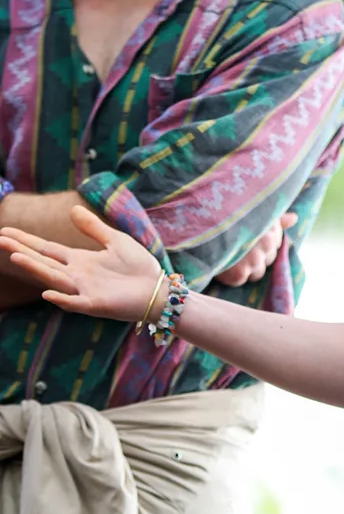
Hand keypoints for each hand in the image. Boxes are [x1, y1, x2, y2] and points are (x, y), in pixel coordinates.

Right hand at [0, 206, 159, 321]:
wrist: (157, 289)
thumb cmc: (138, 267)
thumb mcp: (115, 240)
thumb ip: (93, 228)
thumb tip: (72, 209)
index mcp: (80, 260)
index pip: (46, 249)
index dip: (26, 241)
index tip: (5, 231)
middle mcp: (76, 275)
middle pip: (43, 261)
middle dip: (21, 251)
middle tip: (0, 240)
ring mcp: (84, 290)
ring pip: (54, 278)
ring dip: (35, 268)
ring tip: (15, 257)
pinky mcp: (96, 304)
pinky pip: (76, 303)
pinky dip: (62, 299)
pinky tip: (47, 293)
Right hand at [215, 212, 297, 286]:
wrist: (196, 224)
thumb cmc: (225, 217)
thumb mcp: (252, 212)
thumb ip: (276, 218)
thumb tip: (295, 218)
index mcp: (272, 227)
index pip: (275, 244)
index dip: (259, 242)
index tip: (243, 236)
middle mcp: (267, 243)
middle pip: (268, 260)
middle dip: (255, 256)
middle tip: (235, 246)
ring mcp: (254, 259)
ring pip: (257, 273)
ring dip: (245, 268)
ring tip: (229, 254)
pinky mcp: (240, 273)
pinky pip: (241, 280)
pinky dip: (230, 275)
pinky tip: (221, 262)